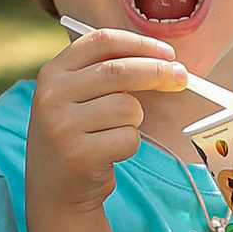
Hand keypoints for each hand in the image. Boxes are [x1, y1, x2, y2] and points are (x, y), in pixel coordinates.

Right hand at [28, 27, 182, 214]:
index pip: (102, 41)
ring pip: (128, 108)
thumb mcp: (75, 97)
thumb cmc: (77, 135)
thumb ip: (105, 73)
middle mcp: (51, 96)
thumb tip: (166, 61)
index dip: (140, 43)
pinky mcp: (79, 155)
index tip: (168, 53)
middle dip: (158, 72)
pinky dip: (130, 145)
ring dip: (134, 120)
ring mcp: (62, 126)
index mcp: (52, 73)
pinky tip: (110, 152)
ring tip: (115, 132)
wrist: (54, 190)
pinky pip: (128, 138)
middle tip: (180, 78)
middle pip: (120, 70)